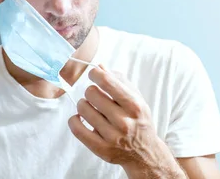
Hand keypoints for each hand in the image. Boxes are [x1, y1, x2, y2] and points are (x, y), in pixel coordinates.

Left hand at [68, 65, 184, 177]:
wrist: (144, 153)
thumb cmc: (139, 121)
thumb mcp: (137, 98)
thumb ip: (120, 81)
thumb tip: (100, 67)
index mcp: (134, 106)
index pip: (107, 82)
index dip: (95, 74)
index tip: (94, 74)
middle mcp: (124, 121)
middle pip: (91, 93)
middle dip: (91, 90)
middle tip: (95, 95)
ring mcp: (112, 136)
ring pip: (82, 109)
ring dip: (84, 104)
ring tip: (90, 107)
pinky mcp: (101, 148)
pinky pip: (77, 128)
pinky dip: (74, 119)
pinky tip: (81, 118)